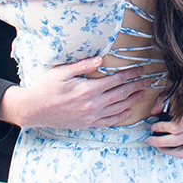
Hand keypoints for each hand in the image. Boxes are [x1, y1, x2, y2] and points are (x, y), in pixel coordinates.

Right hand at [0, 55, 143, 129]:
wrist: (34, 110)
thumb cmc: (46, 88)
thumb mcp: (62, 72)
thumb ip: (83, 65)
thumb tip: (101, 59)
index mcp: (88, 89)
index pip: (115, 80)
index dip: (130, 75)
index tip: (140, 70)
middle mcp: (93, 104)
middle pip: (121, 94)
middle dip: (136, 86)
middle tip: (147, 81)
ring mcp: (91, 116)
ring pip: (118, 108)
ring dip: (132, 101)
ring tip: (142, 94)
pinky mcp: (87, 124)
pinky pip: (109, 122)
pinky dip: (120, 117)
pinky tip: (128, 112)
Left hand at [148, 94, 182, 157]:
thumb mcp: (181, 94)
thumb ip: (165, 100)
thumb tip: (153, 111)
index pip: (176, 127)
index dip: (162, 128)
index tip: (153, 126)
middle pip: (177, 140)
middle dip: (160, 141)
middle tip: (149, 139)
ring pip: (182, 150)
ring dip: (166, 150)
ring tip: (156, 146)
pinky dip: (175, 152)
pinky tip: (166, 148)